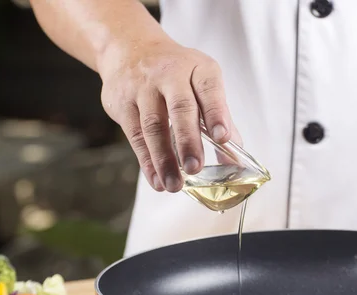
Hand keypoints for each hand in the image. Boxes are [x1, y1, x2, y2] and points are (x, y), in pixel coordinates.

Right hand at [97, 35, 240, 191]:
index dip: (217, 113)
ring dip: (164, 159)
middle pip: (180, 109)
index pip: (209, 89)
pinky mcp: (122, 102)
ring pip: (153, 126)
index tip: (223, 138)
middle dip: (188, 141)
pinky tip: (157, 179)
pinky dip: (146, 161)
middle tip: (195, 168)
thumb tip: (234, 154)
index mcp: (198, 68)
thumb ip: (220, 117)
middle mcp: (170, 74)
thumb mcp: (202, 83)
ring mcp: (143, 87)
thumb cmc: (176, 72)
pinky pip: (135, 135)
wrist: (130, 48)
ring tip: (174, 184)